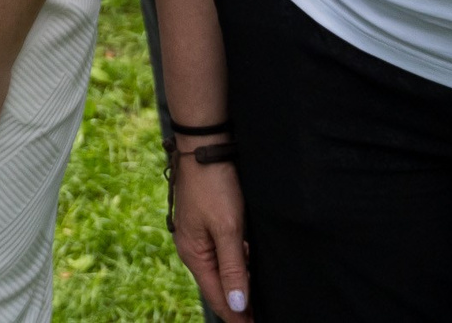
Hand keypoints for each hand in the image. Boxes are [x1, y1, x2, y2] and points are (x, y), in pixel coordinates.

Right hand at [170, 151, 252, 319]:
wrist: (205, 145)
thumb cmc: (214, 184)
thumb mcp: (228, 228)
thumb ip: (233, 267)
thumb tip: (236, 304)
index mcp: (193, 254)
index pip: (217, 296)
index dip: (236, 315)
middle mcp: (193, 248)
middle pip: (217, 285)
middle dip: (237, 304)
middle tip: (259, 317)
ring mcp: (198, 235)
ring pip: (220, 269)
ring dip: (237, 285)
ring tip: (257, 300)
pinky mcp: (207, 222)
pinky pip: (221, 253)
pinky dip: (236, 265)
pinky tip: (249, 267)